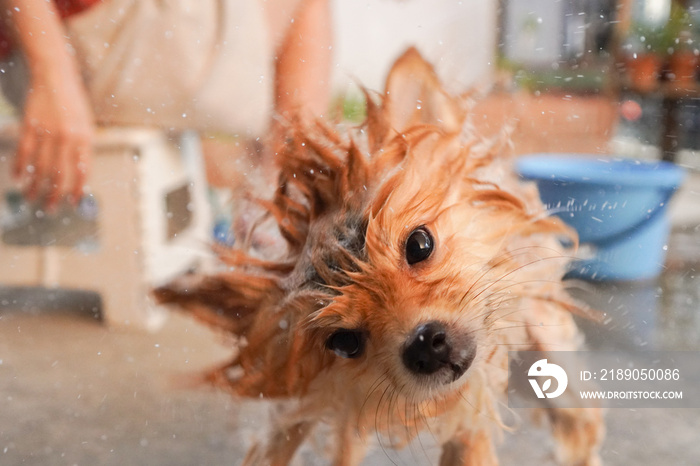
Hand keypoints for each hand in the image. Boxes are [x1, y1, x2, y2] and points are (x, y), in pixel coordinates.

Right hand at [13, 69, 93, 210]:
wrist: (56, 76)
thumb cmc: (74, 104)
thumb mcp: (87, 125)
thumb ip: (84, 148)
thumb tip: (80, 176)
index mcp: (86, 138)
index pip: (83, 171)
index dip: (77, 189)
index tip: (73, 202)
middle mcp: (68, 137)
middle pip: (60, 174)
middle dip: (55, 194)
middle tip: (51, 208)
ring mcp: (48, 131)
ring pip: (41, 166)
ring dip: (35, 186)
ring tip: (32, 198)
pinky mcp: (30, 125)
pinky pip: (24, 151)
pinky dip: (20, 167)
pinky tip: (18, 178)